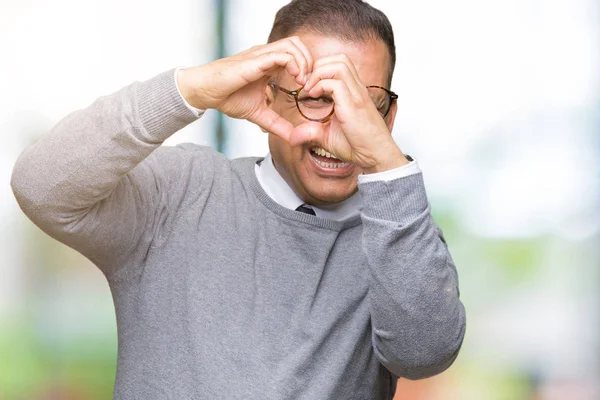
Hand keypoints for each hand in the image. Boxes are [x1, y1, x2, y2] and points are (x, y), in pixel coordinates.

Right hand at [177, 37, 312, 140]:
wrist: (206, 92)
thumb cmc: (228, 97)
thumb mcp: (259, 113)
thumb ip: (277, 124)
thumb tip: (294, 138)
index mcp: (269, 64)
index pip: (297, 54)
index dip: (308, 68)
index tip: (309, 89)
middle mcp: (267, 55)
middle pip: (298, 44)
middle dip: (310, 62)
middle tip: (309, 84)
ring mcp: (261, 55)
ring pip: (293, 45)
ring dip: (304, 62)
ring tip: (303, 82)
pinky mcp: (255, 61)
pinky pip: (281, 54)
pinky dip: (294, 64)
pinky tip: (295, 80)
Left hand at [294, 54, 408, 172]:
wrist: (376, 156)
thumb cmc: (358, 146)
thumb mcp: (327, 137)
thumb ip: (310, 132)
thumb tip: (292, 137)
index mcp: (352, 92)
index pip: (338, 64)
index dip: (319, 70)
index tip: (306, 86)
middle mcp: (356, 89)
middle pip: (338, 58)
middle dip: (317, 66)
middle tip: (305, 83)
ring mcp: (356, 94)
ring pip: (339, 64)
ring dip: (318, 73)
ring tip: (309, 89)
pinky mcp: (354, 104)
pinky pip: (336, 83)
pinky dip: (320, 85)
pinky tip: (313, 96)